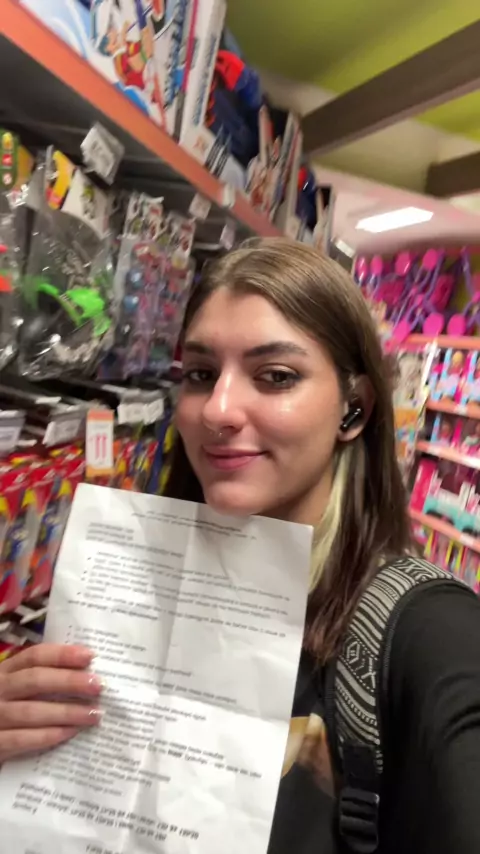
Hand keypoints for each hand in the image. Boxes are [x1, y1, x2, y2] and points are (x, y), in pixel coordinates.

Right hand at [0, 644, 102, 763]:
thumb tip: (85, 673)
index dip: (62, 655)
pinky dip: (48, 736)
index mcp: (5, 672)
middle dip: (69, 681)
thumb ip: (41, 680)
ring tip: (93, 714)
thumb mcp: (17, 689)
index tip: (89, 656)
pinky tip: (70, 733)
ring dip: (66, 712)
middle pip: (35, 680)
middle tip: (97, 686)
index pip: (34, 656)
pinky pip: (22, 740)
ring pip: (31, 711)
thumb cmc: (7, 709)